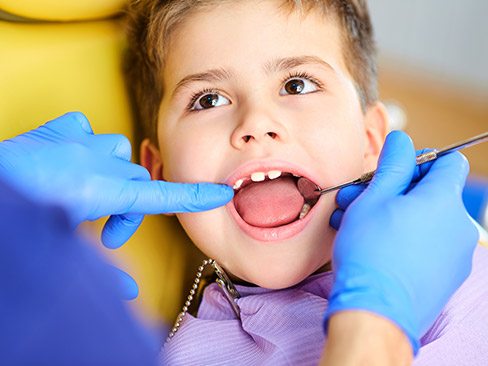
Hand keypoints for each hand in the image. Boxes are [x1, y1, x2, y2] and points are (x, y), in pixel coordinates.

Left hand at [0, 112, 233, 297]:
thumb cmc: (20, 217)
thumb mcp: (66, 248)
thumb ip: (102, 272)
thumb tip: (128, 295)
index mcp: (100, 190)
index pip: (158, 196)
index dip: (193, 197)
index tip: (220, 193)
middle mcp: (95, 160)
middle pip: (139, 181)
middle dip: (130, 210)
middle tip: (109, 236)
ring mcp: (77, 141)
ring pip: (119, 150)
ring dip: (114, 173)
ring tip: (90, 195)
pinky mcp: (60, 129)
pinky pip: (87, 127)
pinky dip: (87, 141)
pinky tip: (74, 156)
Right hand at [325, 131, 478, 353]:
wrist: (375, 311)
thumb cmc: (370, 251)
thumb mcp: (374, 198)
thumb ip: (393, 165)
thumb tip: (403, 140)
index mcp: (444, 200)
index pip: (448, 162)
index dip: (418, 161)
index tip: (391, 172)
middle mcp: (459, 225)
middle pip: (431, 192)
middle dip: (393, 190)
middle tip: (358, 197)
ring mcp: (456, 254)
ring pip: (425, 220)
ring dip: (391, 214)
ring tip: (353, 222)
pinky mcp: (447, 276)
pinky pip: (427, 245)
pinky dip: (404, 238)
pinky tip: (372, 244)